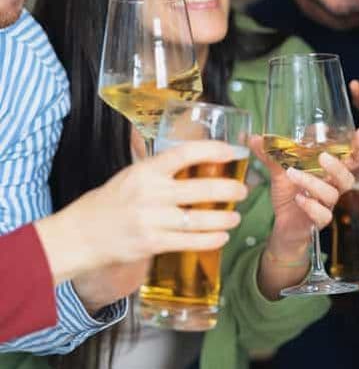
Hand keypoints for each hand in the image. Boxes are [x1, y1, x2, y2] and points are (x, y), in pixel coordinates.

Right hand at [45, 141, 247, 309]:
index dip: (213, 150)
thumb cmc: (110, 202)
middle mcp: (150, 193)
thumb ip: (160, 169)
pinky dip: (210, 240)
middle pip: (201, 188)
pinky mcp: (151, 243)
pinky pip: (189, 241)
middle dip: (229, 189)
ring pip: (199, 218)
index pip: (185, 153)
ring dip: (224, 218)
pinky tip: (222, 237)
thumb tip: (196, 159)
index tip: (234, 152)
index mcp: (146, 171)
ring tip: (236, 217)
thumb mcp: (131, 175)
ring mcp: (151, 219)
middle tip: (243, 191)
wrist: (80, 235)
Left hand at [249, 128, 358, 245]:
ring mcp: (326, 205)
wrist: (282, 226)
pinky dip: (311, 206)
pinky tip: (298, 199)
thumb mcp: (280, 171)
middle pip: (348, 177)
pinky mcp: (318, 222)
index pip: (352, 158)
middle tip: (323, 156)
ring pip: (332, 194)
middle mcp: (332, 187)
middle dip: (339, 165)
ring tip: (292, 174)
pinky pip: (323, 215)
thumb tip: (254, 137)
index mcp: (329, 171)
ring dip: (313, 182)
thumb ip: (271, 154)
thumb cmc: (289, 195)